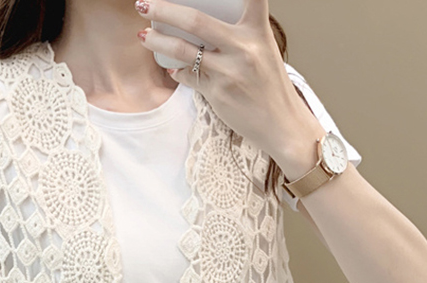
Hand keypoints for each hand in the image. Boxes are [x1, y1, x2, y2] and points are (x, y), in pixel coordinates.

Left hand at [135, 0, 314, 162]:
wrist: (282, 126)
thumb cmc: (271, 88)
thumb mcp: (264, 51)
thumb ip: (241, 34)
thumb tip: (206, 24)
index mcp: (258, 32)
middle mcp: (243, 48)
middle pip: (195, 20)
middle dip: (164, 9)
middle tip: (144, 4)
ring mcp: (229, 72)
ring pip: (183, 50)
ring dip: (158, 41)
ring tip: (144, 35)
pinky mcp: (218, 94)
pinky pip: (188, 76)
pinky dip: (177, 71)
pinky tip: (172, 67)